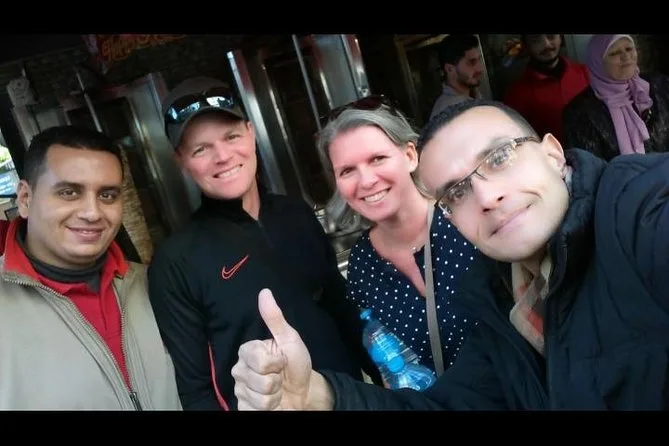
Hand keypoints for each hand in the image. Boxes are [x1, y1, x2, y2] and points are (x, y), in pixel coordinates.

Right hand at [232, 288, 312, 409]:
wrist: (303, 391)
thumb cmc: (296, 364)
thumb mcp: (290, 339)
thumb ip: (275, 318)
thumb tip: (264, 292)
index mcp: (248, 351)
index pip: (260, 361)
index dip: (277, 363)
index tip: (281, 361)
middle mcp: (239, 369)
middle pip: (260, 381)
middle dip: (276, 381)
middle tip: (279, 377)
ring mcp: (239, 390)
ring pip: (260, 398)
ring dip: (275, 396)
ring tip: (277, 390)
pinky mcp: (243, 407)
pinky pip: (254, 411)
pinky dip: (270, 408)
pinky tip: (271, 402)